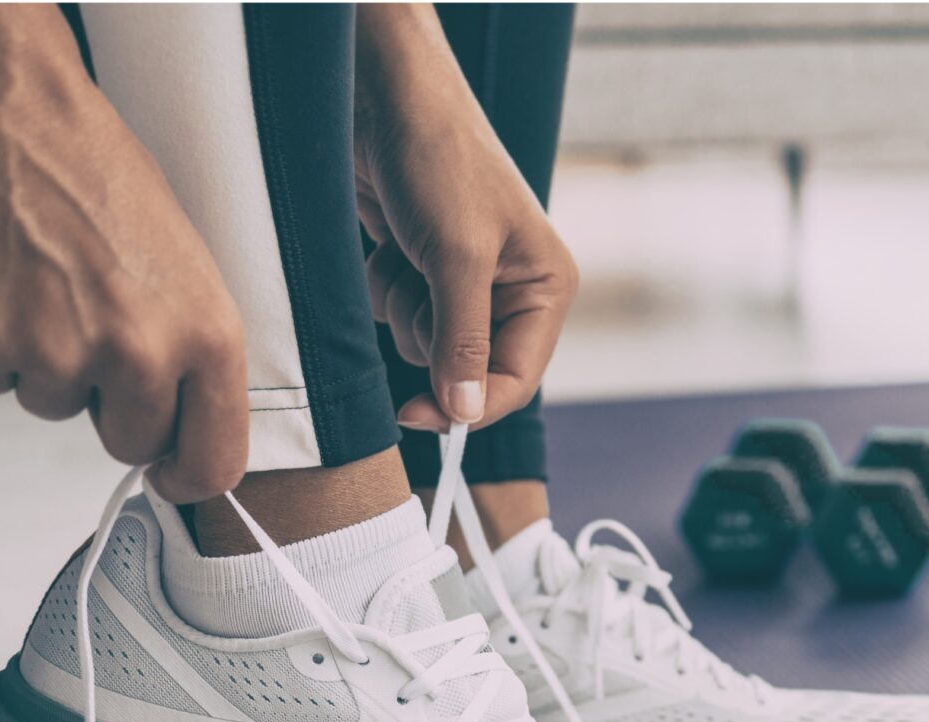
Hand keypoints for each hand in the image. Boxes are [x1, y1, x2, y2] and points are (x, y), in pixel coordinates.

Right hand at [0, 5, 248, 500]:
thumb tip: (187, 428)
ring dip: (44, 360)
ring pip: (52, 405)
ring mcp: (52, 355)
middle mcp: (137, 354)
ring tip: (43, 279)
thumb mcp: (187, 266)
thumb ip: (191, 351)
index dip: (189, 476)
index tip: (173, 475)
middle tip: (91, 324)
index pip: (214, 460)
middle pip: (129, 441)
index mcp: (206, 335)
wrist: (2, 109)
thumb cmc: (96, 174)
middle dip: (109, 402)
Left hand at [353, 4, 575, 431]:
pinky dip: (382, 287)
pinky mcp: (423, 267)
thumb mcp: (457, 258)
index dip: (469, 404)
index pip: (516, 378)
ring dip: (401, 307)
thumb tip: (465, 415)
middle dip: (429, 336)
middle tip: (420, 286)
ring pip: (423, 344)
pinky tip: (389, 243)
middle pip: (466, 368)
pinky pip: (396, 313)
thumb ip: (463, 342)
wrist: (387, 100)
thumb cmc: (439, 163)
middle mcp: (512, 290)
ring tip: (405, 253)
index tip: (415, 415)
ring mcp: (464, 280)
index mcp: (546, 288)